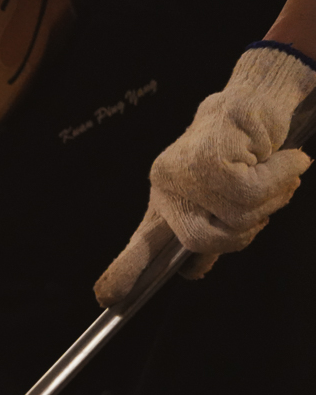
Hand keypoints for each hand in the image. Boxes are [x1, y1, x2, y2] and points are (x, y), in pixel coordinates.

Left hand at [95, 43, 315, 306]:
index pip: (141, 242)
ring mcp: (185, 171)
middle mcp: (166, 186)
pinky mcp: (212, 156)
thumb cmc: (243, 150)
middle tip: (262, 213)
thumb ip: (209, 234)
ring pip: (234, 217)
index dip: (125, 270)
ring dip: (269, 202)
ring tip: (276, 175)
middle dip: (240, 236)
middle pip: (200, 240)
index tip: (106, 298)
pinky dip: (279, 179)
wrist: (258, 97)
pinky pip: (250, 191)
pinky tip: (287, 162)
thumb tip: (192, 272)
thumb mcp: (222, 200)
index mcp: (165, 200)